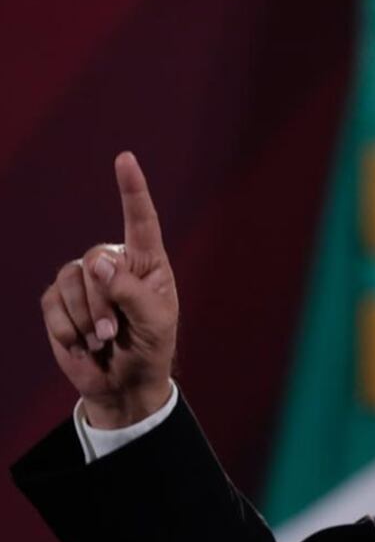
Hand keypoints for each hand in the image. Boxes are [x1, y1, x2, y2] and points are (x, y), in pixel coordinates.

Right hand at [40, 152, 178, 428]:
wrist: (124, 383)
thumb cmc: (150, 348)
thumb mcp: (154, 323)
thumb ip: (130, 292)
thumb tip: (96, 263)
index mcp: (147, 263)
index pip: (140, 220)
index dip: (132, 189)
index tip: (125, 158)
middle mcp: (113, 264)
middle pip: (96, 261)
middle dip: (102, 303)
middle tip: (114, 331)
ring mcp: (83, 281)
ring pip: (71, 281)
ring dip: (85, 319)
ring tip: (102, 339)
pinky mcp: (59, 302)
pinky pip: (53, 304)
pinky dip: (67, 330)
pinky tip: (82, 344)